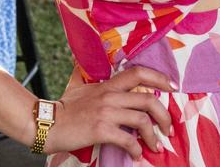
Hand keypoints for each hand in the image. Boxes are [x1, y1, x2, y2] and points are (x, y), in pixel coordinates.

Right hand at [41, 66, 175, 158]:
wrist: (45, 123)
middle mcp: (110, 95)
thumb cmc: (62, 107)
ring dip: (154, 135)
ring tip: (156, 145)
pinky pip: (128, 139)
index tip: (173, 87)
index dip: (160, 77)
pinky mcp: (101, 130)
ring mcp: (106, 112)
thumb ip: (87, 76)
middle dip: (164, 114)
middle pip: (148, 99)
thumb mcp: (78, 85)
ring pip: (142, 120)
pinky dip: (136, 148)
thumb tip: (86, 65)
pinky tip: (137, 154)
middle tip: (169, 127)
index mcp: (108, 84)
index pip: (139, 72)